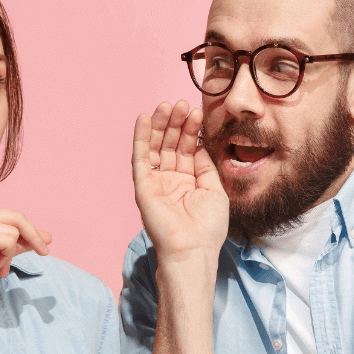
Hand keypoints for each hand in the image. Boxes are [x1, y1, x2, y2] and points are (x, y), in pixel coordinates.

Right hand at [0, 139, 51, 301]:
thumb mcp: (6, 253)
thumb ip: (24, 241)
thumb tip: (48, 237)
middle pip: (19, 217)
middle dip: (34, 237)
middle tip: (44, 254)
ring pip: (17, 230)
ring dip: (17, 250)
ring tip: (0, 263)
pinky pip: (11, 240)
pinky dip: (9, 255)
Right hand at [131, 100, 227, 269]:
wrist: (193, 249)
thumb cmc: (208, 227)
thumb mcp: (214, 190)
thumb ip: (205, 166)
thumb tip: (198, 144)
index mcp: (188, 182)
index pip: (187, 149)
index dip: (190, 130)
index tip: (197, 112)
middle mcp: (170, 180)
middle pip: (170, 144)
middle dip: (175, 123)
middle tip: (181, 103)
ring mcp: (156, 182)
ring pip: (155, 147)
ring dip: (159, 125)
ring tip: (167, 106)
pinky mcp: (143, 187)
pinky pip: (140, 158)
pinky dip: (141, 138)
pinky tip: (144, 119)